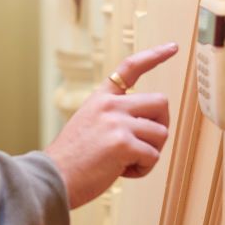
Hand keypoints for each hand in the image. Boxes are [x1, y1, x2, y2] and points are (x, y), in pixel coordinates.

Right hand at [45, 42, 177, 207]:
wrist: (52, 178)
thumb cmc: (71, 158)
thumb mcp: (88, 124)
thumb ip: (114, 117)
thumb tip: (149, 127)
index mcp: (101, 98)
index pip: (130, 68)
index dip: (155, 56)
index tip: (172, 47)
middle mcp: (110, 105)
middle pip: (160, 103)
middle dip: (161, 125)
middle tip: (146, 143)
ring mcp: (117, 122)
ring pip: (161, 132)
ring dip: (150, 152)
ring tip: (127, 161)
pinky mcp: (123, 143)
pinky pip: (153, 156)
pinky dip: (143, 169)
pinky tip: (122, 171)